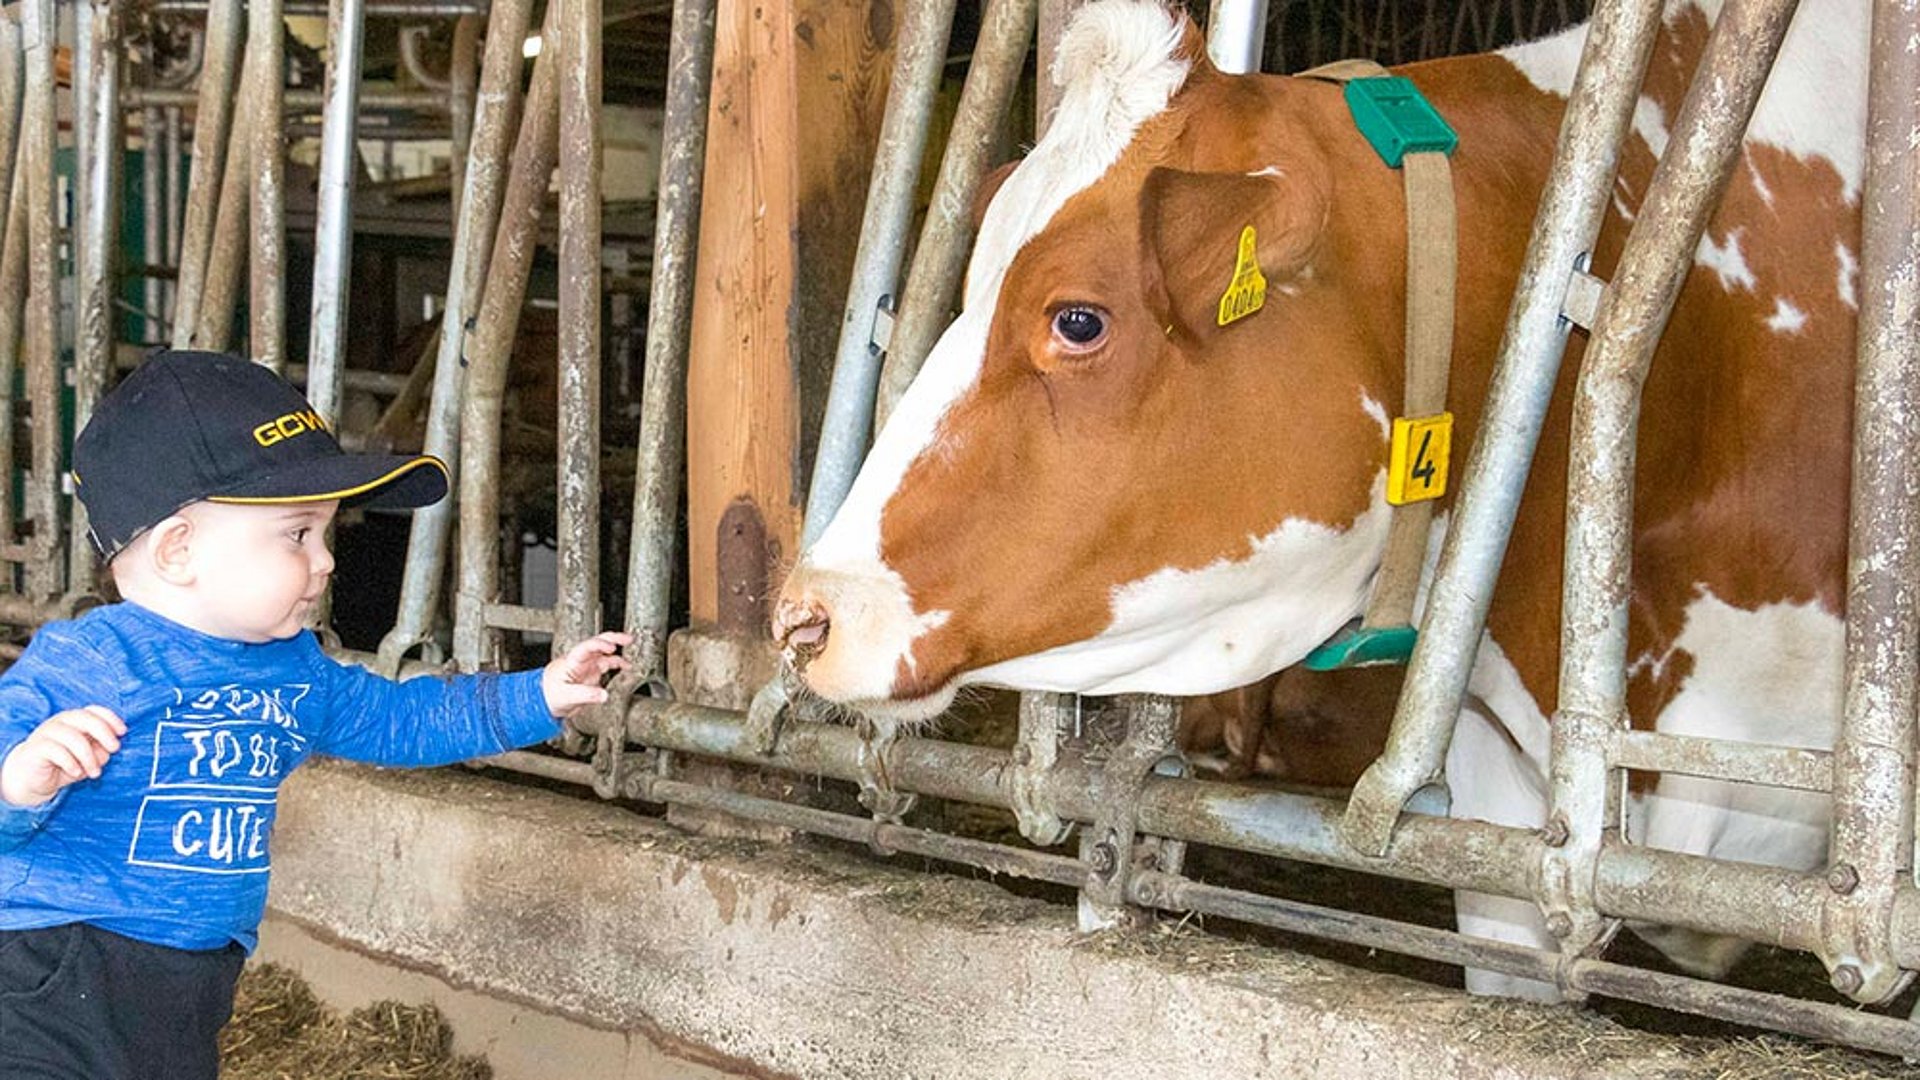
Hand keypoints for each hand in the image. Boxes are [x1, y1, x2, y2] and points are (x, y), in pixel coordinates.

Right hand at [0, 706, 125, 807]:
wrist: (31, 778)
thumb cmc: (64, 764)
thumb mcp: (88, 758)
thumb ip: (100, 751)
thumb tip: (109, 750)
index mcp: (75, 720)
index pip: (94, 710)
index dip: (110, 718)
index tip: (122, 732)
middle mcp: (60, 722)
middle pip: (85, 718)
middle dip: (104, 733)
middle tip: (114, 749)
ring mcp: (46, 733)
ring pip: (73, 737)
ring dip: (89, 757)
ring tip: (94, 773)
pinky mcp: (36, 748)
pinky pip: (57, 751)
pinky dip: (71, 763)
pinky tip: (76, 773)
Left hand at [541, 632, 633, 716]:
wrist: (543, 700)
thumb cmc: (549, 694)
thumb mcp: (567, 697)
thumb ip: (587, 695)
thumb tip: (604, 695)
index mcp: (572, 661)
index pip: (587, 646)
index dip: (600, 644)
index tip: (612, 647)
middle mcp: (581, 660)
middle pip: (598, 643)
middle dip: (614, 638)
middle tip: (628, 639)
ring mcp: (587, 665)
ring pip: (604, 653)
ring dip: (617, 653)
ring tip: (630, 657)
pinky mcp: (591, 673)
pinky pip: (607, 664)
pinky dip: (617, 664)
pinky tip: (625, 667)